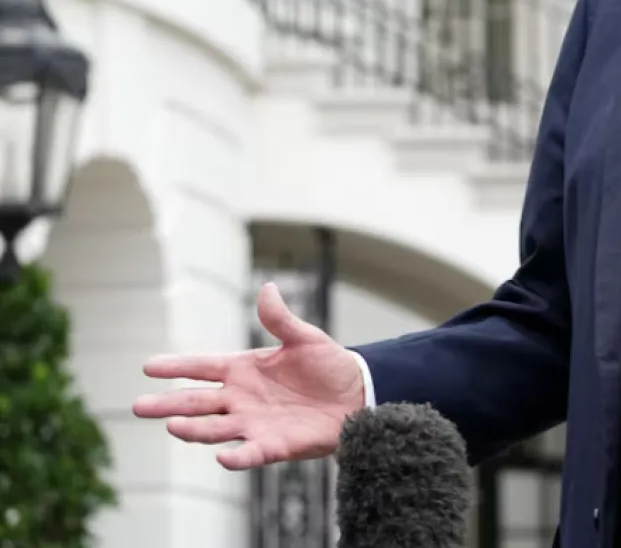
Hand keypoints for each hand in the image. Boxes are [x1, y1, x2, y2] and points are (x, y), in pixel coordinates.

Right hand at [132, 283, 364, 469]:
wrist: (357, 394)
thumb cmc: (327, 365)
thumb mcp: (305, 337)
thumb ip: (281, 319)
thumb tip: (267, 288)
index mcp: (243, 369)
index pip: (202, 367)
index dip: (176, 367)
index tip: (147, 366)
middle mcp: (240, 398)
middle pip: (197, 402)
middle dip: (168, 405)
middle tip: (138, 406)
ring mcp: (253, 423)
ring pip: (214, 429)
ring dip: (194, 430)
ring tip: (173, 426)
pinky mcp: (273, 445)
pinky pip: (249, 453)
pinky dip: (236, 457)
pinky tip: (221, 457)